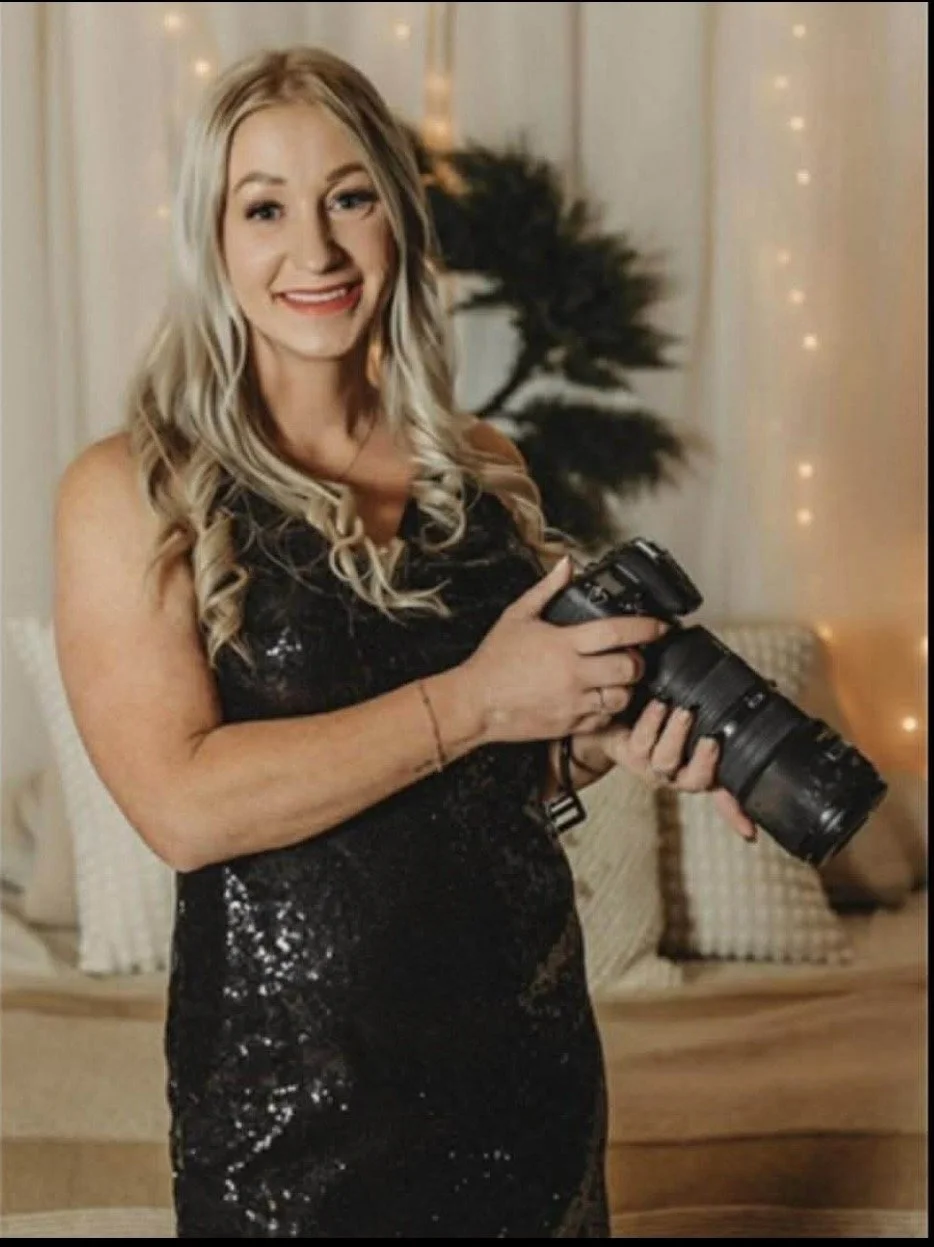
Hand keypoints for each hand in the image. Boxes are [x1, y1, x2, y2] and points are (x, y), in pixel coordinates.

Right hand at [459, 556, 667, 744]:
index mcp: (563, 643)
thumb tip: (567, 565)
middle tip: (635, 656)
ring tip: (618, 679)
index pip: (617, 633)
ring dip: (626, 687)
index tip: (661, 626)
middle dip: (639, 662)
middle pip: (628, 669)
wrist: (475, 702)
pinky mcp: (569, 725)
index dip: (646, 628)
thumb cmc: (494, 660)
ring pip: (621, 697)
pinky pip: (603, 719)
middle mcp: (572, 674)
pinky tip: (599, 698)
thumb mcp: (517, 616)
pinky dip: (608, 709)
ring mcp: (572, 702)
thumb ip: (546, 589)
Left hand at [592, 699, 758, 841]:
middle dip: (705, 762)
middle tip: (712, 739)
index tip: (750, 831)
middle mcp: (677, 773)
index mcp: (700, 768)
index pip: (726, 795)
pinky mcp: (628, 754)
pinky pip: (640, 743)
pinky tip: (659, 705)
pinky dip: (651, 723)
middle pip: (695, 781)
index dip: (738, 814)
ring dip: (676, 735)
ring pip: (665, 760)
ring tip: (684, 711)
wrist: (615, 713)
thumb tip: (770, 690)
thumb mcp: (701, 712)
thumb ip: (730, 710)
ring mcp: (652, 766)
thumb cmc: (665, 712)